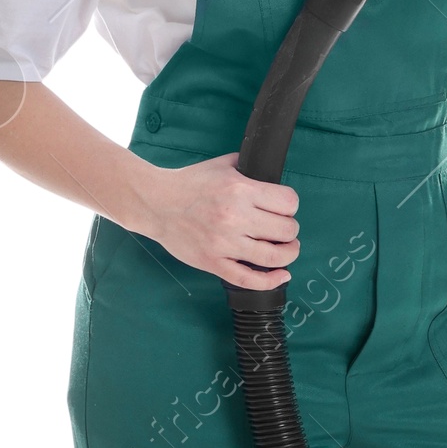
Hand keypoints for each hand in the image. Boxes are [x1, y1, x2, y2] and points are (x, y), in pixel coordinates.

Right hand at [136, 152, 299, 289]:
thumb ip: (248, 168)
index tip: (285, 209)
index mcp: (240, 190)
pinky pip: (248, 279)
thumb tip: (269, 173)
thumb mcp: (221, 166)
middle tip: (284, 230)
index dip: (291, 206)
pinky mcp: (213, 262)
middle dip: (290, 230)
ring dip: (288, 254)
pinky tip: (281, 276)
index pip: (288, 202)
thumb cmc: (187, 184)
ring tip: (287, 250)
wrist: (156, 203)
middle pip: (286, 230)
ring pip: (274, 256)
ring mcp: (224, 243)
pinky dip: (270, 281)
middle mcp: (235, 217)